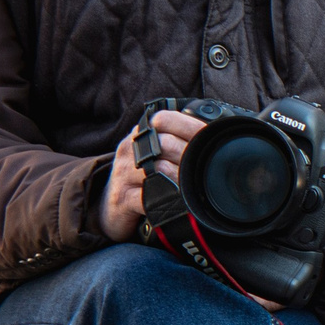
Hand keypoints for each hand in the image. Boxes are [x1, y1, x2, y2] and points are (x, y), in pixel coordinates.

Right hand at [98, 110, 205, 242]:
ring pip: (161, 169)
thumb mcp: (154, 154)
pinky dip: (169, 200)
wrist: (111, 206)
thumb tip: (213, 134)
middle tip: (208, 167)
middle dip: (191, 157)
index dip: (191, 126)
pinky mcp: (122, 197)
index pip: (164, 118)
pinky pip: (149, 197)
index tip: (210, 137)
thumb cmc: (142, 178)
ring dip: (184, 179)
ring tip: (196, 186)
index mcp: (140, 133)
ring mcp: (123, 172)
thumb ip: (176, 140)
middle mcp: (129, 148)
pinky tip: (181, 204)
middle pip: (167, 144)